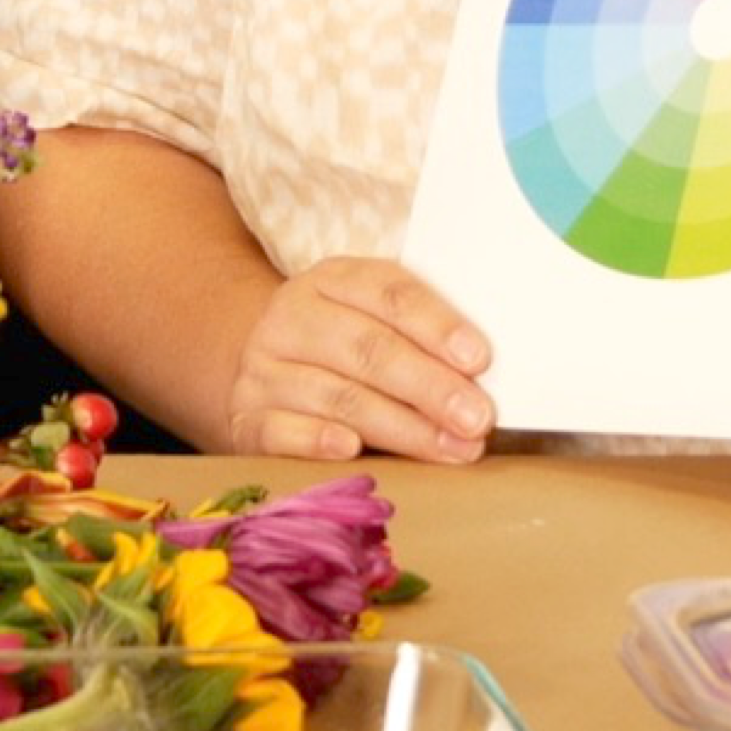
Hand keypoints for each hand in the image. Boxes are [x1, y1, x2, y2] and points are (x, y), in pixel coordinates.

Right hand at [219, 255, 494, 462]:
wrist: (267, 370)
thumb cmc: (345, 348)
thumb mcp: (375, 321)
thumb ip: (421, 337)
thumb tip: (484, 375)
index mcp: (331, 280)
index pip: (388, 293)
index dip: (436, 325)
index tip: (480, 359)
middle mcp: (292, 317)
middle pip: (366, 348)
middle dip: (429, 386)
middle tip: (477, 418)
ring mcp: (263, 368)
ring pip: (337, 396)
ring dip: (402, 427)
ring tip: (452, 449)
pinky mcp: (245, 418)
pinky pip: (281, 431)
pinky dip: (318, 441)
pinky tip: (355, 450)